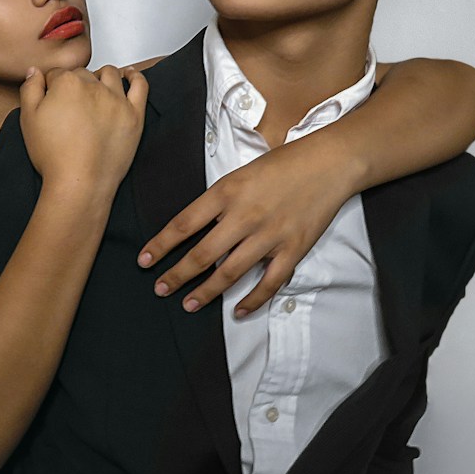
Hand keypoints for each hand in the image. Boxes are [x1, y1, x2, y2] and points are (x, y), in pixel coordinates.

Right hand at [20, 64, 148, 192]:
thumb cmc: (53, 155)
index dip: (51, 86)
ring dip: (101, 76)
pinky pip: (140, 86)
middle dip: (75, 83)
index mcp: (67, 83)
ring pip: (110, 75)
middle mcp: (94, 86)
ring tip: (96, 87)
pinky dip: (135, 77)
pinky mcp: (134, 115)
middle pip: (83, 75)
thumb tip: (34, 71)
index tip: (50, 98)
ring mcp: (117, 100)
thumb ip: (30, 89)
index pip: (57, 74)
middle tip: (70, 104)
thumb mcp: (28, 118)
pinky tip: (130, 74)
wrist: (79, 183)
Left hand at [137, 135, 350, 315]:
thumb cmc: (284, 163)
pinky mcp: (292, 249)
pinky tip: (237, 310)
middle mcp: (244, 216)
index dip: (160, 246)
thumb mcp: (241, 173)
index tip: (144, 261)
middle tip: (160, 290)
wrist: (330, 162)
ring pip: (229, 273)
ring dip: (206, 292)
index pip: (183, 224)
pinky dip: (252, 300)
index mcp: (227, 192)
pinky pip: (268, 283)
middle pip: (201, 254)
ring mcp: (269, 235)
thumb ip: (219, 201)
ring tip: (188, 304)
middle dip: (176, 276)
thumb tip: (196, 229)